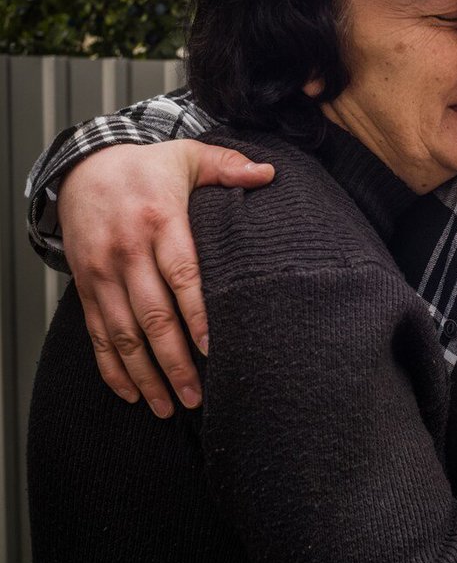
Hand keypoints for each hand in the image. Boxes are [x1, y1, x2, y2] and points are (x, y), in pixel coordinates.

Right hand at [59, 140, 274, 416]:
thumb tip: (269, 173)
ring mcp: (102, 273)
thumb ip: (228, 167)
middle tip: (197, 396)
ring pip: (123, 333)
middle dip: (174, 361)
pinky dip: (112, 368)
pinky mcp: (86, 287)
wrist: (82, 167)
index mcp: (158, 220)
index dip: (196, 314)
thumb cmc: (145, 168)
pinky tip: (131, 394)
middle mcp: (127, 251)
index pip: (181, 274)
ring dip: (145, 374)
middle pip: (152, 315)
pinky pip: (98, 335)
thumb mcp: (186, 157)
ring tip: (170, 406)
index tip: (213, 348)